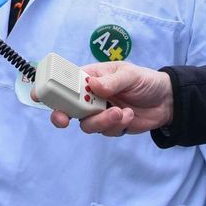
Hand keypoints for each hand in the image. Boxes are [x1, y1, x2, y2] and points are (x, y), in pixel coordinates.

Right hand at [47, 62, 173, 135]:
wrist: (166, 101)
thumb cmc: (145, 80)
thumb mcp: (130, 74)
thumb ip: (112, 81)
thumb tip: (93, 86)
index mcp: (91, 78)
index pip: (66, 81)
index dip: (50, 87)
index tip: (39, 95)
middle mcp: (91, 96)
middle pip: (67, 108)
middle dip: (62, 115)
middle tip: (64, 120)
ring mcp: (100, 113)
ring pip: (86, 124)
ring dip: (101, 121)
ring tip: (120, 113)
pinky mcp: (111, 127)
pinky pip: (106, 131)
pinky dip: (117, 125)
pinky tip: (129, 115)